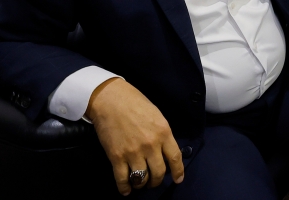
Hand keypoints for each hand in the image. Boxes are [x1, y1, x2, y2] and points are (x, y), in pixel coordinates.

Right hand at [85, 78, 184, 194]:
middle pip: (159, 172)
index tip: (178, 179)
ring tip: (140, 183)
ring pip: (142, 179)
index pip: (175, 158)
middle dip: (157, 181)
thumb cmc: (134, 102)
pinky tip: (126, 190)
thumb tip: (164, 150)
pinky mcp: (116, 157)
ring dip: (142, 184)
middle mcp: (151, 145)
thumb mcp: (156, 115)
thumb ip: (162, 134)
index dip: (178, 172)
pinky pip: (123, 179)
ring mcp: (133, 152)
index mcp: (163, 132)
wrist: (110, 99)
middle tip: (154, 181)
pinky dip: (125, 188)